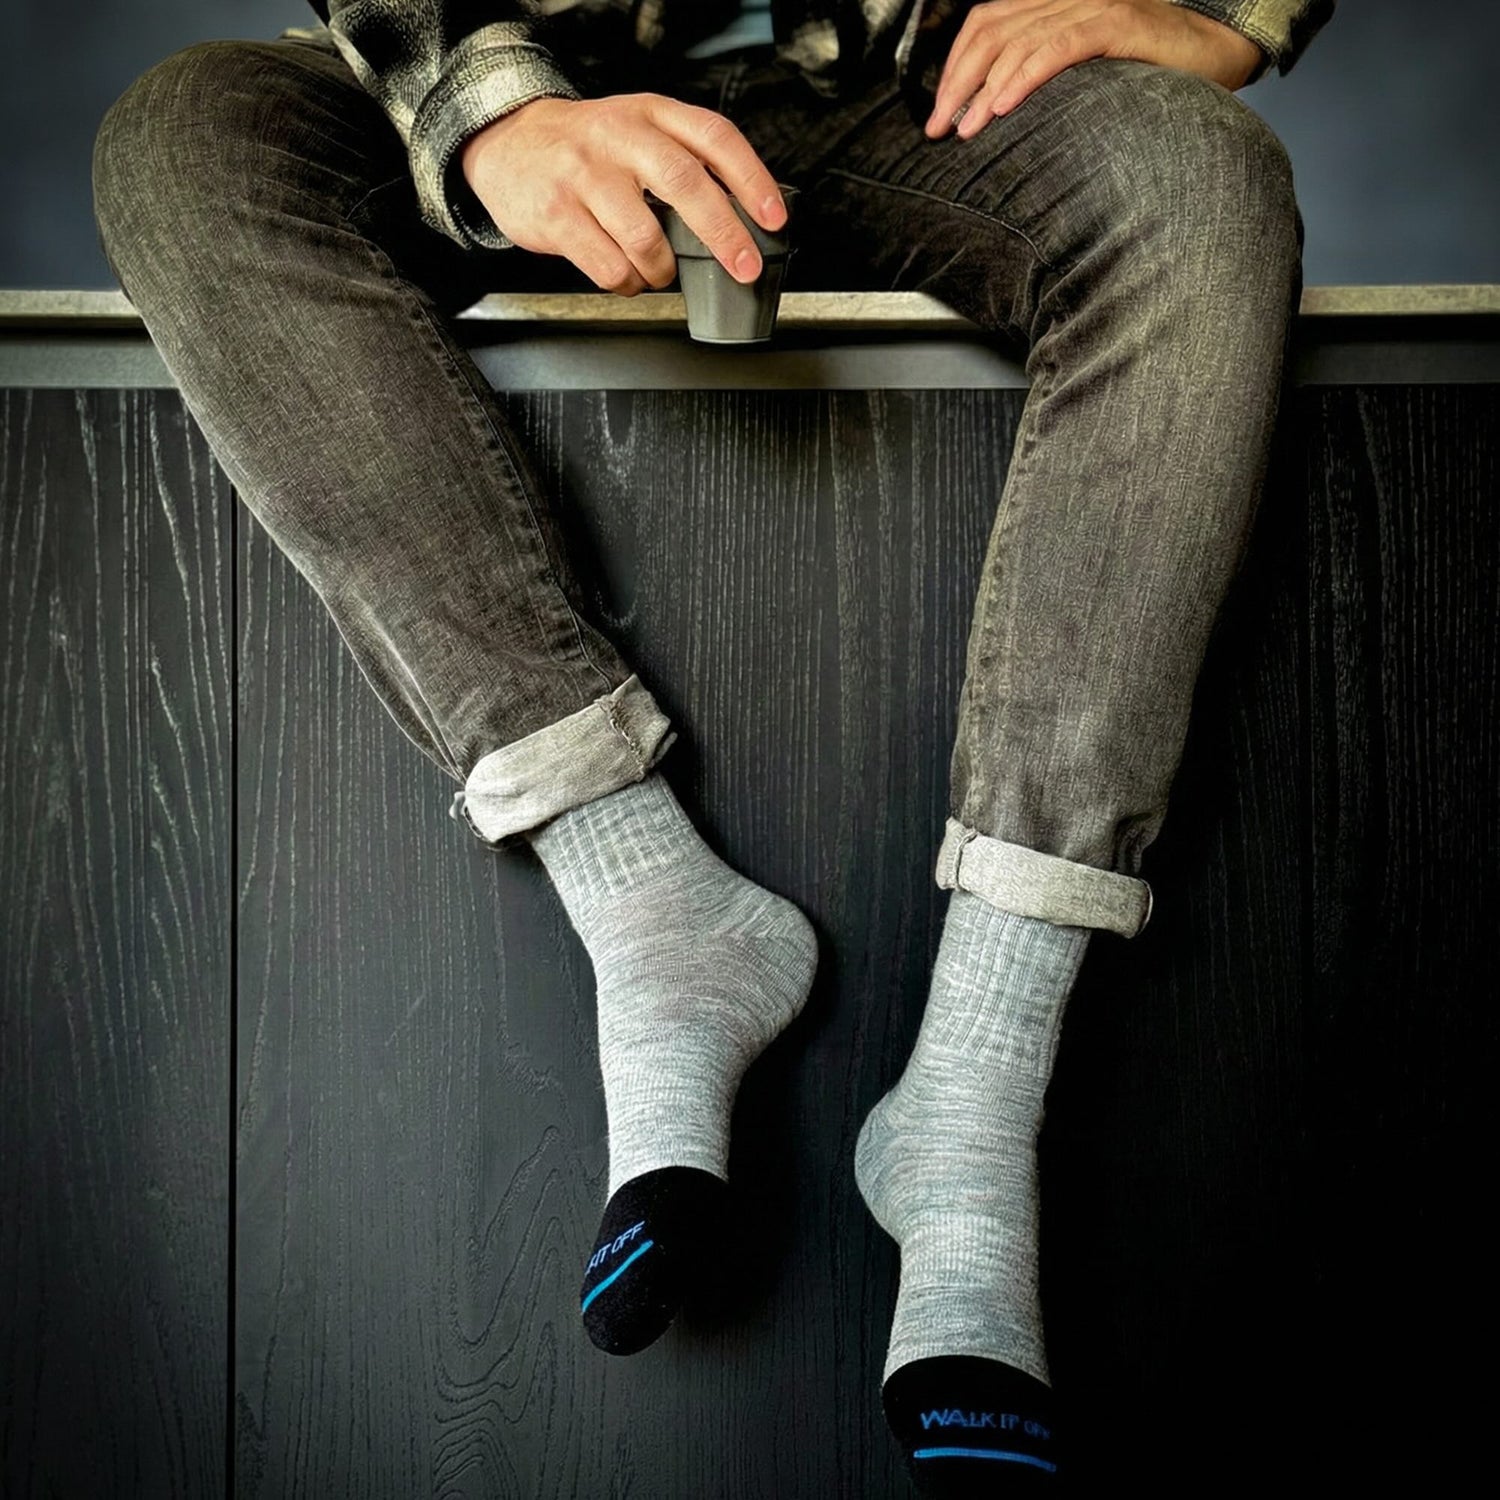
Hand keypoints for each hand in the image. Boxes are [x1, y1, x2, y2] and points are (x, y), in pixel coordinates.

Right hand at [459, 93, 787, 295]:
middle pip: (685, 185)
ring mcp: (584, 176)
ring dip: (662, 271)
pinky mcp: (557, 215)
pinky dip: (627, 283)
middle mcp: (618, 138)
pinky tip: (625, 273)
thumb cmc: (586, 148)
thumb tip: (740, 218)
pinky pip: (610, 268)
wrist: (508, 143)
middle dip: (724, 235)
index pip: (714, 138)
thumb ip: (683, 159)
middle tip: (743, 266)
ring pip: (646, 241)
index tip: (773, 217)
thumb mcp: (637, 130)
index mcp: (649, 113)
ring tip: (657, 270)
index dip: (751, 179)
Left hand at [924, 0, 1264, 140]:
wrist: (1214, 55)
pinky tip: (1003, 106)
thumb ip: (1041, 82)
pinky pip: (1059, 46)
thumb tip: (991, 117)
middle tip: (938, 127)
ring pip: (1018, 41)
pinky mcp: (1116, 22)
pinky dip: (1025, 76)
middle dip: (957, 82)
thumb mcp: (1080, 76)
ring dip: (984, 89)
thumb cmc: (1145, 72)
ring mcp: (1090, 6)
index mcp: (1052, 6)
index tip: (938, 113)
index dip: (955, 66)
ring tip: (966, 128)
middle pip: (992, 31)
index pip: (986, 24)